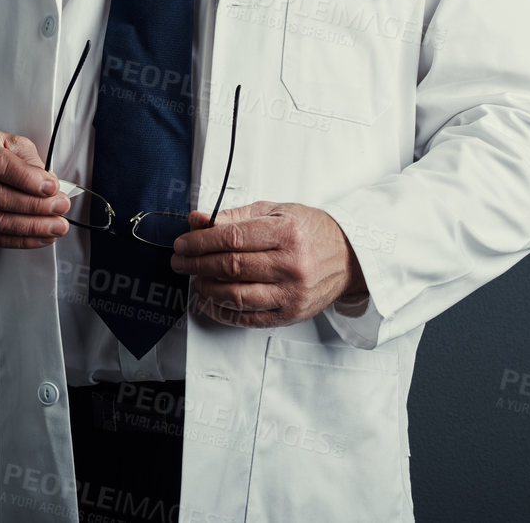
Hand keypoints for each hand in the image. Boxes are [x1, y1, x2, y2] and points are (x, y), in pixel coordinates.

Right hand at [0, 129, 69, 248]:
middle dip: (34, 205)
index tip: (52, 187)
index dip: (27, 179)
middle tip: (60, 207)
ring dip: (31, 227)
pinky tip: (39, 237)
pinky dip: (20, 241)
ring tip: (55, 226)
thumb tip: (49, 184)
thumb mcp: (9, 144)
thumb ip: (29, 161)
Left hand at [170, 201, 366, 327]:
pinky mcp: (291, 314)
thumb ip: (236, 216)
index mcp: (287, 233)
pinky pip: (249, 318)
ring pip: (237, 295)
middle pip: (231, 266)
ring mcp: (292, 292)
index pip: (232, 238)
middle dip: (197, 263)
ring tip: (195, 280)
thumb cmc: (311, 231)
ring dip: (208, 289)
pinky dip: (224, 311)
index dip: (201, 241)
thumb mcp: (277, 212)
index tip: (183, 242)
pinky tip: (211, 301)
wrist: (350, 257)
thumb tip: (197, 220)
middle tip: (179, 261)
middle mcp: (291, 264)